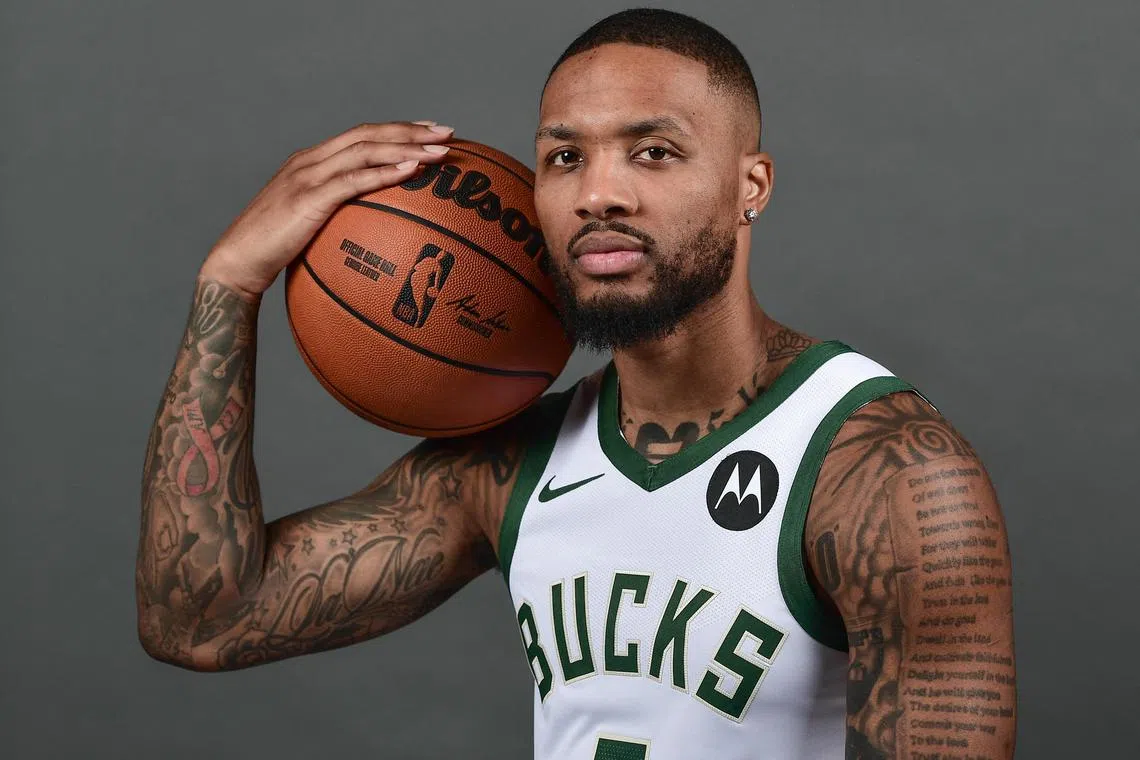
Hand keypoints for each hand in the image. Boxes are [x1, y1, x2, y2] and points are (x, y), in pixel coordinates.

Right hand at [199, 121, 454, 298]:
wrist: (237, 263)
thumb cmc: (274, 254)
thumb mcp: (310, 229)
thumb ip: (337, 220)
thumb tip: (374, 236)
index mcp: (312, 163)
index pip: (361, 135)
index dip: (397, 129)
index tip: (429, 130)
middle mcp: (310, 161)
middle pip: (368, 134)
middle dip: (411, 130)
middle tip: (448, 131)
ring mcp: (307, 176)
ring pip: (364, 150)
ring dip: (406, 147)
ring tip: (439, 150)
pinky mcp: (307, 198)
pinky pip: (352, 181)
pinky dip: (383, 173)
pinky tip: (411, 171)